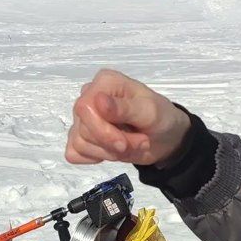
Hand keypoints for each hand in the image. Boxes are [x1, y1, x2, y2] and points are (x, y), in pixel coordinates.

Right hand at [65, 68, 191, 165]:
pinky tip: (112, 152)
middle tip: (138, 142)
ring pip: (79, 143)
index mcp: (105, 82)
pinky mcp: (82, 137)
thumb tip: (98, 100)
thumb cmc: (161, 118)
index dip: (102, 130)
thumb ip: (124, 108)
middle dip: (111, 143)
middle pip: (83, 128)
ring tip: (131, 145)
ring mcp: (83, 118)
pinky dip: (95, 158)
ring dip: (108, 152)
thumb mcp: (150, 112)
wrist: (166, 137)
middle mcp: (90, 96)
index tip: (124, 143)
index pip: (85, 107)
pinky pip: (74, 153)